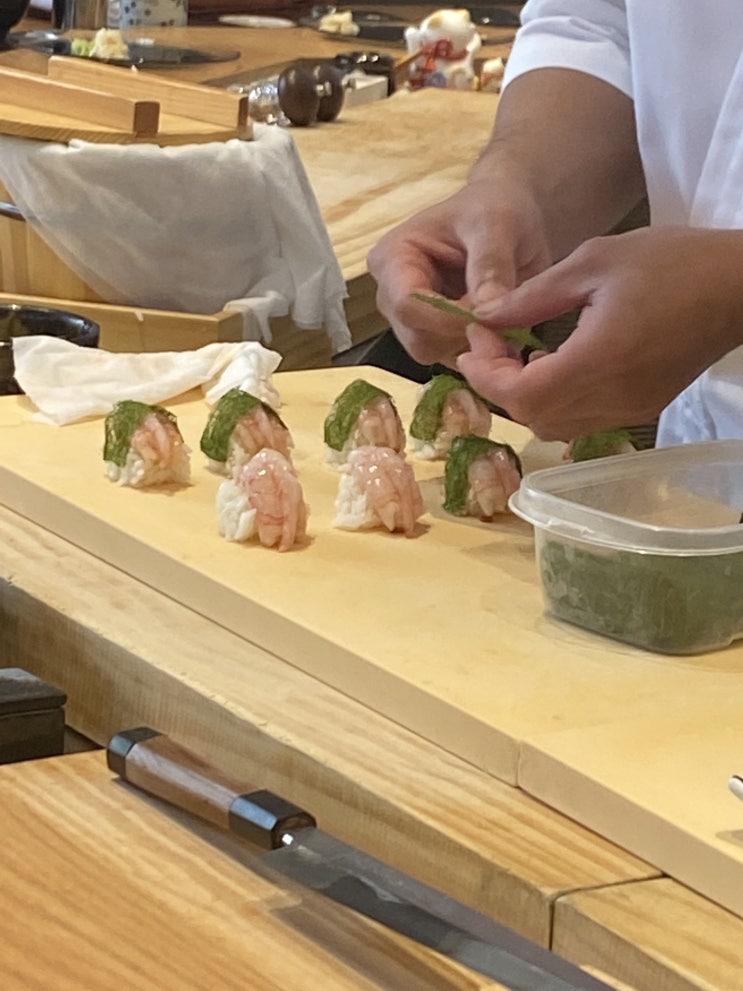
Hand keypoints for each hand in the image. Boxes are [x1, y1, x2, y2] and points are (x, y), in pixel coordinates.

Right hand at [367, 176, 551, 368]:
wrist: (507, 216)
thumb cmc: (495, 209)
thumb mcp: (497, 223)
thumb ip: (491, 265)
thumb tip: (488, 311)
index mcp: (392, 259)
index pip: (407, 305)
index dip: (449, 318)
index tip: (492, 313)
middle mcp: (392, 296)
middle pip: (419, 339)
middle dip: (464, 332)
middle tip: (504, 311)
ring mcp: (411, 321)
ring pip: (437, 354)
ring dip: (475, 343)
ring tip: (504, 311)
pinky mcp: (435, 338)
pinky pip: (455, 359)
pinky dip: (482, 349)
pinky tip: (501, 323)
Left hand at [457, 226, 742, 439]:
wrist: (739, 286)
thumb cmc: (671, 262)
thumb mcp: (593, 262)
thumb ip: (532, 296)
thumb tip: (484, 316)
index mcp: (599, 360)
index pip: (521, 396)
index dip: (486, 375)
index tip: (474, 341)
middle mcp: (613, 398)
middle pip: (533, 418)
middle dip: (498, 386)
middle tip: (488, 345)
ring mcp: (629, 410)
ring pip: (554, 427)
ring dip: (525, 398)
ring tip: (518, 355)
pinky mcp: (641, 409)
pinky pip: (581, 422)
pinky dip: (554, 402)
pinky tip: (554, 366)